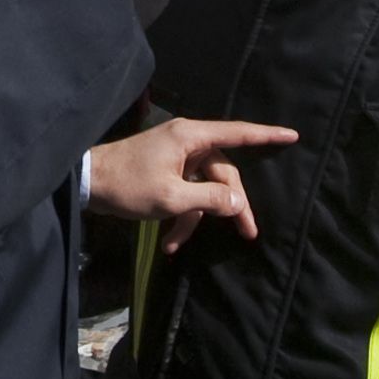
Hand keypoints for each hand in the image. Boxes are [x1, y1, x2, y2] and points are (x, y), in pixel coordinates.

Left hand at [87, 115, 297, 249]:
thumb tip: (238, 201)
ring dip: (194, 218)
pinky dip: (180, 215)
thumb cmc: (127, 184)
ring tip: (178, 245)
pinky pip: (185, 192)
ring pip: (203, 188)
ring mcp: (176, 157)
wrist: (86, 183)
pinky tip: (170, 242)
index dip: (267, 135)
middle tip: (247, 233)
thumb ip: (209, 198)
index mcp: (191, 137)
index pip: (238, 133)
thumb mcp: (171, 197)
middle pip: (223, 173)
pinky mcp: (165, 172)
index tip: (292, 135)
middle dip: (230, 206)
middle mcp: (187, 142)